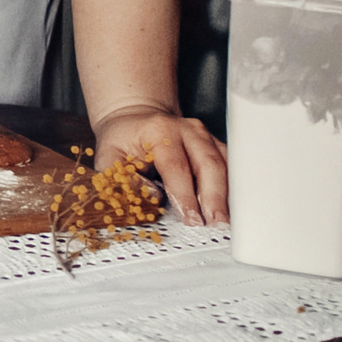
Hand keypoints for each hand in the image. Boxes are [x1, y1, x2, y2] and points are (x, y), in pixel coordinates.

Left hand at [92, 102, 227, 225]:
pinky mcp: (216, 146)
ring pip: (225, 166)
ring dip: (227, 195)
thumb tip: (150, 197)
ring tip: (225, 221)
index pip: (176, 166)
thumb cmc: (123, 139)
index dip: (185, 194)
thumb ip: (123, 178)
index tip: (191, 218)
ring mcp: (206, 137)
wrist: (136, 117)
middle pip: (209, 165)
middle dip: (214, 198)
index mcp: (160, 131)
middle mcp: (188, 130)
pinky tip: (231, 208)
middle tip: (215, 224)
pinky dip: (232, 188)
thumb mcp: (110, 156)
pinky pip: (230, 167)